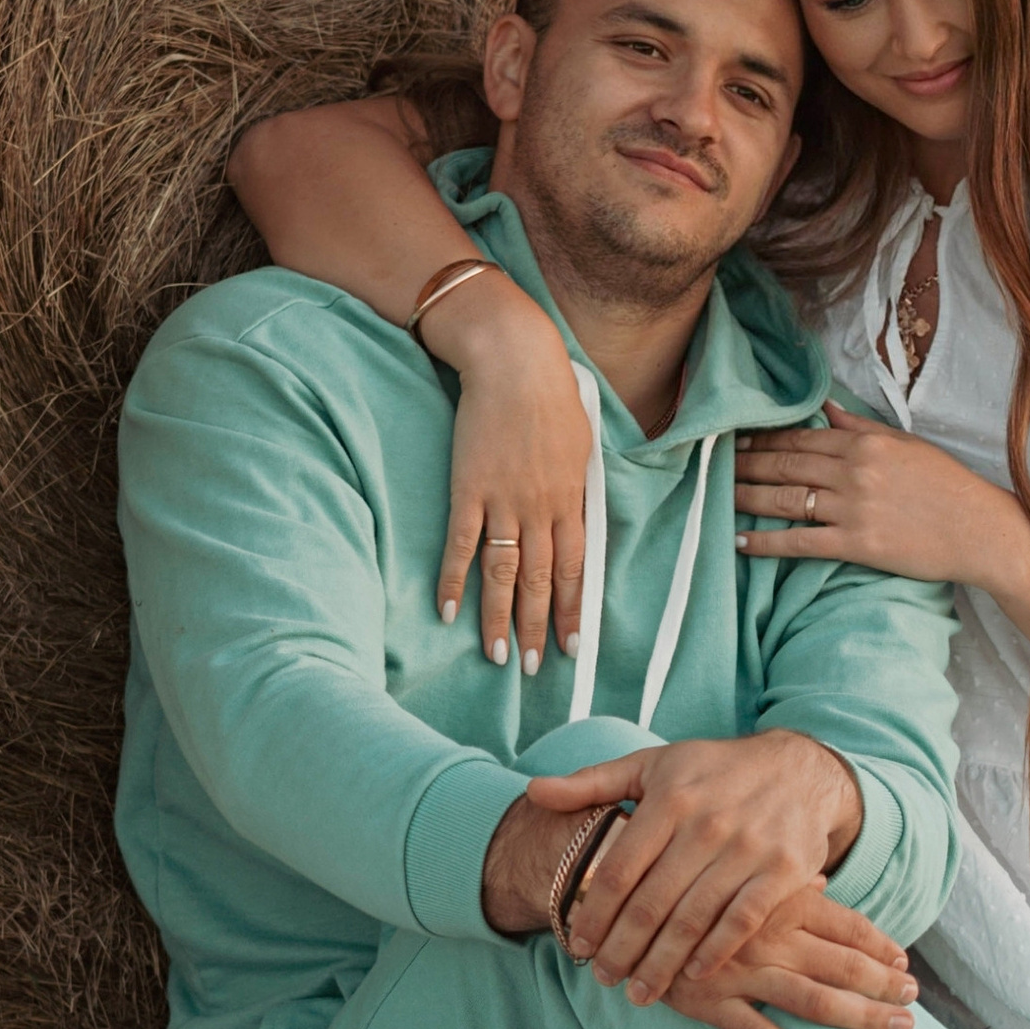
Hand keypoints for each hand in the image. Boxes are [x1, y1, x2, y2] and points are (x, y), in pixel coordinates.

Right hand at [421, 272, 591, 670]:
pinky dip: (453, 580)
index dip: (571, 612)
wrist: (514, 361)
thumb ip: (578, 487)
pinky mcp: (467, 490)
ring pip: (503, 574)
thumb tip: (580, 513)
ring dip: (498, 618)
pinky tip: (447, 611)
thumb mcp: (582, 444)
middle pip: (540, 582)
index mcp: (572, 500)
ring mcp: (503, 502)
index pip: (576, 571)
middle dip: (537, 629)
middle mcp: (541, 509)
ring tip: (495, 655)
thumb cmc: (552, 394)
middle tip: (530, 667)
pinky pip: (460, 546)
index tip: (571, 647)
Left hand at [525, 734, 867, 1001]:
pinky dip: (716, 952)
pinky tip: (693, 974)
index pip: (618, 868)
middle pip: (651, 903)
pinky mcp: (784, 872)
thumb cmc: (715, 772)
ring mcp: (748, 849)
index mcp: (670, 799)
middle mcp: (708, 824)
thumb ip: (593, 782)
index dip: (592, 913)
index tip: (577, 945)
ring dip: (662, 963)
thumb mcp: (654, 765)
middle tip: (603, 979)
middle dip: (621, 949)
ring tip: (640, 992)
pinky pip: (742, 922)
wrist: (801, 770)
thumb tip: (533, 791)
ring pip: (693, 920)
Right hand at [669, 889, 921, 1028]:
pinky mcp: (709, 1003)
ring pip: (813, 998)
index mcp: (778, 898)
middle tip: (914, 1000)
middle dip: (884, 983)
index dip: (879, 945)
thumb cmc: (685, 883)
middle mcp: (765, 933)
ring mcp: (739, 971)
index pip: (845, 923)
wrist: (616, 900)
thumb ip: (781, 880)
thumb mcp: (736, 870)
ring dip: (861, 1016)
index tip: (904, 962)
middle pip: (841, 963)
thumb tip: (823, 879)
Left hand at [734, 402, 1029, 596]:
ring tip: (717, 497)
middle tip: (713, 465)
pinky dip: (767, 542)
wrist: (980, 531)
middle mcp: (855, 471)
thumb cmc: (948, 486)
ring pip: (786, 499)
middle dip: (745, 463)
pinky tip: (741, 541)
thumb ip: (862, 426)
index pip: (801, 437)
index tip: (736, 438)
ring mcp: (854, 509)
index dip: (763, 438)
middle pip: (785, 464)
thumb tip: (826, 409)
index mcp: (865, 443)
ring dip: (746, 497)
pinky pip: (800, 542)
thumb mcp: (907, 444)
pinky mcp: (857, 545)